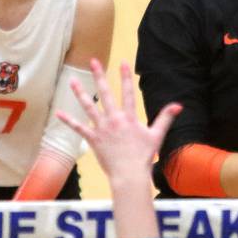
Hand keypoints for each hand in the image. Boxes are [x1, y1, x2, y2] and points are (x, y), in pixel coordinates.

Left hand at [56, 59, 181, 179]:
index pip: (127, 92)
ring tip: (72, 81)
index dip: (125, 76)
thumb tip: (178, 105)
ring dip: (80, 93)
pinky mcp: (93, 139)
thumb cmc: (143, 156)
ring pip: (89, 107)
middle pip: (105, 93)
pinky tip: (58, 113)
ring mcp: (102, 129)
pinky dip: (68, 120)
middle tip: (93, 61)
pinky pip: (79, 128)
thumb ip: (166, 118)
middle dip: (99, 76)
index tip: (122, 61)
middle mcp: (114, 119)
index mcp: (129, 117)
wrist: (129, 175)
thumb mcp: (157, 135)